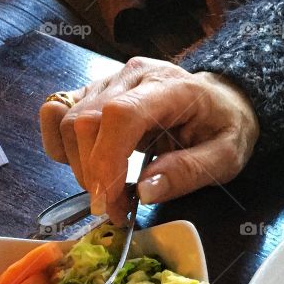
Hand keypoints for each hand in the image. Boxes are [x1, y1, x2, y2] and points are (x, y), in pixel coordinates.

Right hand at [40, 58, 259, 222]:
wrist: (222, 101)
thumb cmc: (225, 127)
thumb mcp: (226, 157)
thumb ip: (189, 172)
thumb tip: (145, 193)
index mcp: (170, 87)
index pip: (121, 115)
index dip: (107, 160)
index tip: (111, 201)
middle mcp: (132, 76)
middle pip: (86, 120)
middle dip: (93, 173)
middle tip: (116, 208)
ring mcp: (108, 80)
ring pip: (65, 118)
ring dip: (77, 165)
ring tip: (108, 191)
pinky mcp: (93, 91)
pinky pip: (57, 112)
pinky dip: (62, 146)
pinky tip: (89, 165)